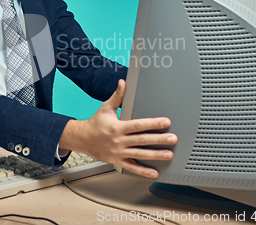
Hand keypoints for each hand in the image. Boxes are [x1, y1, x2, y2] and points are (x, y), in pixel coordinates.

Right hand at [59, 79, 176, 177]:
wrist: (82, 139)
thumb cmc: (95, 123)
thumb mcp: (106, 108)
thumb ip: (117, 96)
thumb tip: (123, 83)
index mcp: (117, 127)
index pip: (138, 125)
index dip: (152, 123)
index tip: (165, 122)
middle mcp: (118, 141)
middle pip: (141, 140)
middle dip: (158, 140)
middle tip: (172, 139)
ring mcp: (118, 152)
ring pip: (139, 154)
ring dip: (155, 155)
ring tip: (169, 155)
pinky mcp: (117, 161)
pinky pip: (131, 167)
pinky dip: (143, 171)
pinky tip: (154, 173)